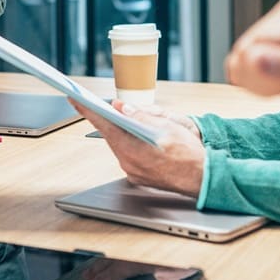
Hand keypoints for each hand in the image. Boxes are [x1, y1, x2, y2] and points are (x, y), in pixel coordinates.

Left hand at [73, 99, 205, 196]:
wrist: (205, 180)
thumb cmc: (190, 155)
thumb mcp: (168, 128)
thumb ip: (141, 116)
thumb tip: (120, 107)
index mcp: (132, 150)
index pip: (103, 125)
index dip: (87, 110)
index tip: (74, 99)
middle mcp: (128, 163)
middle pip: (111, 134)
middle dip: (105, 118)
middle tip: (95, 104)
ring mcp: (133, 171)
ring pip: (119, 144)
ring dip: (119, 131)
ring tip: (117, 117)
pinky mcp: (139, 175)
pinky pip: (128, 154)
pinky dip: (128, 142)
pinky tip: (134, 135)